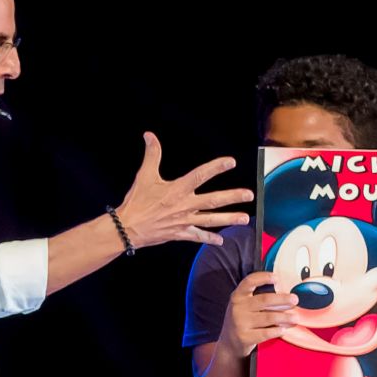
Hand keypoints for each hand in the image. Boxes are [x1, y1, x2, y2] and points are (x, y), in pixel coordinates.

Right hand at [117, 133, 251, 248]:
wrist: (127, 228)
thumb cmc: (136, 202)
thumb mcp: (144, 176)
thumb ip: (151, 155)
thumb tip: (149, 136)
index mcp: (177, 189)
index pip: (200, 175)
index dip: (216, 168)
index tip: (231, 163)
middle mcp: (184, 205)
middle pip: (213, 201)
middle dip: (232, 197)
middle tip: (249, 195)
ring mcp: (184, 221)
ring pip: (211, 219)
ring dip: (229, 219)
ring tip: (244, 219)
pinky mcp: (179, 233)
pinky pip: (197, 236)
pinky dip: (209, 238)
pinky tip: (221, 240)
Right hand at [218, 271, 298, 357]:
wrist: (229, 343)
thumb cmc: (242, 320)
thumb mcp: (243, 305)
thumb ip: (258, 298)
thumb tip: (284, 293)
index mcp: (238, 296)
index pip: (249, 282)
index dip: (263, 277)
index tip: (276, 278)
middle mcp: (238, 308)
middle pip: (264, 300)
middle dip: (283, 299)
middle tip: (295, 300)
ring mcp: (240, 323)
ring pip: (269, 317)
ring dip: (285, 317)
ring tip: (295, 318)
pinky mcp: (245, 337)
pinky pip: (267, 332)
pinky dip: (278, 330)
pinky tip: (283, 329)